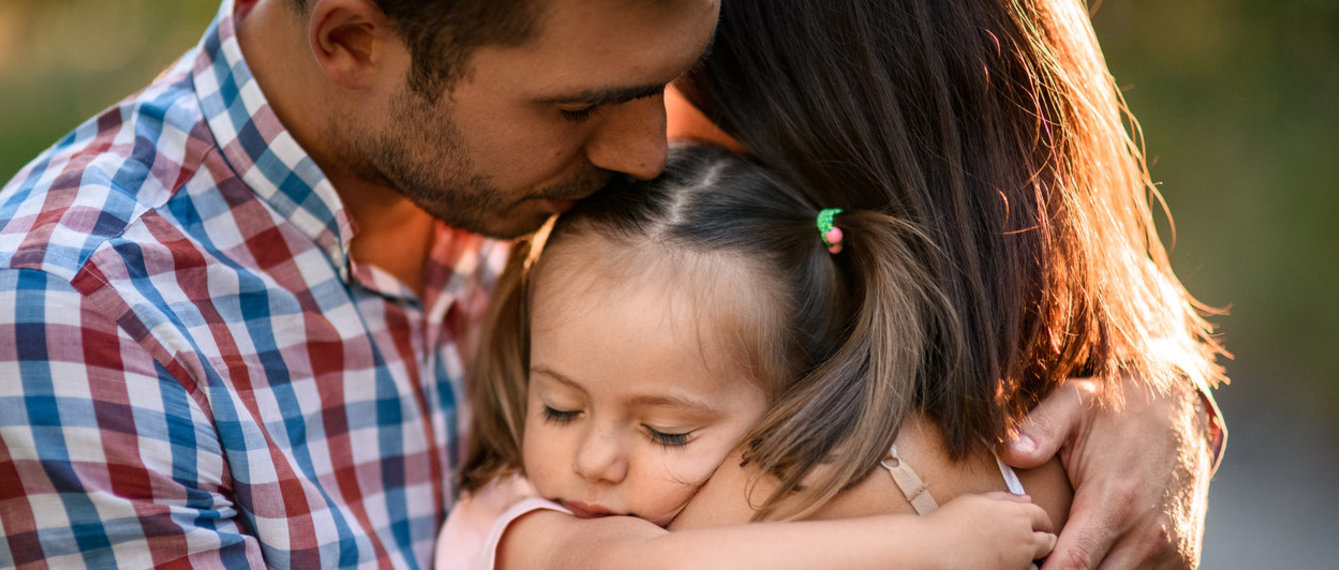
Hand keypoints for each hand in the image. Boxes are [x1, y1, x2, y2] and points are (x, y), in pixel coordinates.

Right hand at [925, 492, 1055, 568]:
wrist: (934, 551)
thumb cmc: (949, 523)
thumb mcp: (975, 501)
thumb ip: (1003, 498)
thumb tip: (1025, 499)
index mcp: (1017, 515)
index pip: (1042, 516)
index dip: (1040, 520)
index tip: (1035, 524)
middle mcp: (1024, 539)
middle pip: (1048, 541)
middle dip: (1043, 540)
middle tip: (1028, 542)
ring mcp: (1019, 562)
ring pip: (1039, 562)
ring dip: (1032, 559)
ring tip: (1014, 557)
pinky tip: (1005, 565)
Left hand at [998, 376, 1213, 568]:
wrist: (1183, 412)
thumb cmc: (1120, 409)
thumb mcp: (1075, 402)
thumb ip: (1040, 428)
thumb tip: (1009, 451)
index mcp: (1114, 502)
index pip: (1072, 566)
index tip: (1022, 561)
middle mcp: (1147, 535)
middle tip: (1036, 554)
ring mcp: (1170, 551)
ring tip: (1064, 551)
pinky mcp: (1183, 558)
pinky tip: (1096, 555)